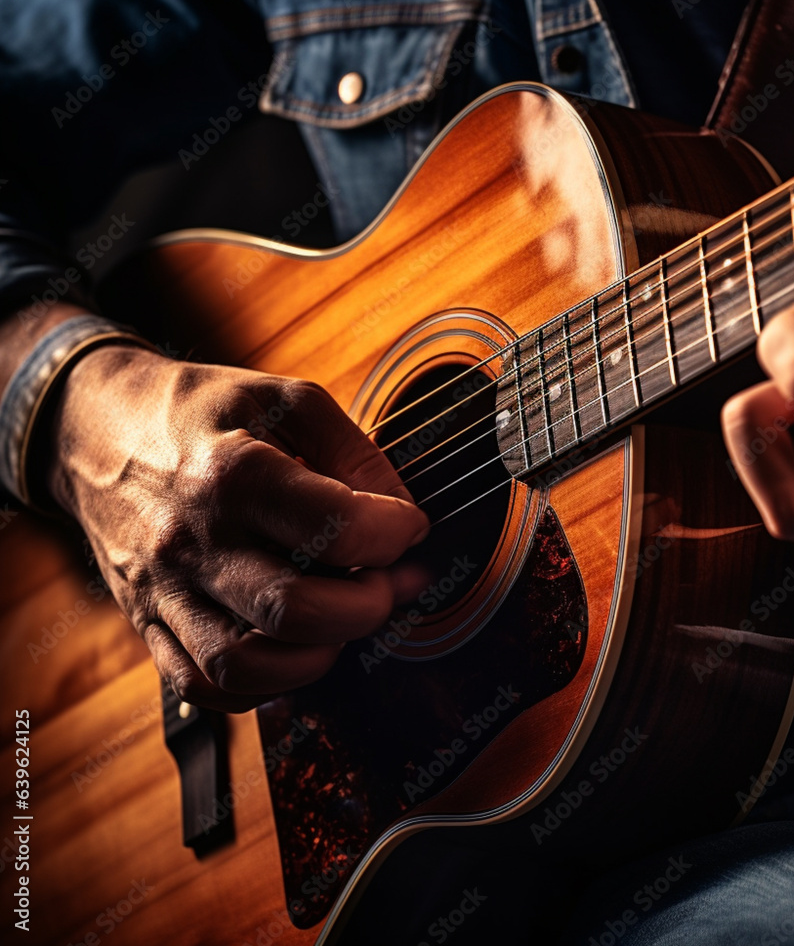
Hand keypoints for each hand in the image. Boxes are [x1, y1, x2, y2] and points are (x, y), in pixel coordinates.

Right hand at [46, 347, 428, 710]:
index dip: (393, 533)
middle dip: (368, 606)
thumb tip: (401, 510)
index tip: (409, 525)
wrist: (93, 429)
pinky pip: (202, 685)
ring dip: (318, 656)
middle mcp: (192, 541)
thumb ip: (353, 450)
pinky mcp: (147, 621)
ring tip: (342, 618)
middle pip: (294, 610)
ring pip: (245, 665)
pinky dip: (261, 686)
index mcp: (231, 473)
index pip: (334, 526)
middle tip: (389, 581)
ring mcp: (163, 590)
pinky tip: (292, 649)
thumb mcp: (283, 397)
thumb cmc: (198, 411)